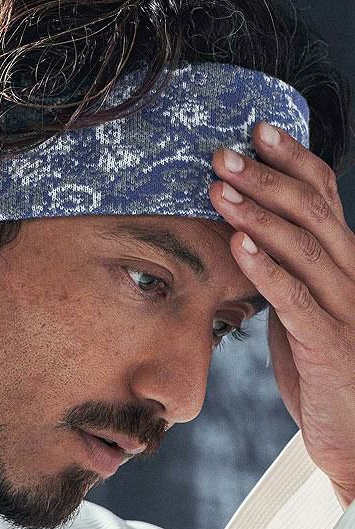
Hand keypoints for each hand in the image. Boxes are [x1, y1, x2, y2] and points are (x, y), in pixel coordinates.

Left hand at [208, 120, 354, 510]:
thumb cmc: (325, 365)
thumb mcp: (306, 306)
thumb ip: (288, 270)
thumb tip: (249, 236)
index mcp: (344, 262)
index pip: (322, 196)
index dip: (293, 159)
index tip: (258, 130)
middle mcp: (352, 275)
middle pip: (311, 211)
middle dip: (266, 177)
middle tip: (223, 154)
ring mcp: (345, 308)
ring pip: (303, 247)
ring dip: (258, 214)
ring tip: (220, 189)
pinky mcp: (330, 344)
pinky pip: (295, 299)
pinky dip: (265, 269)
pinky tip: (237, 244)